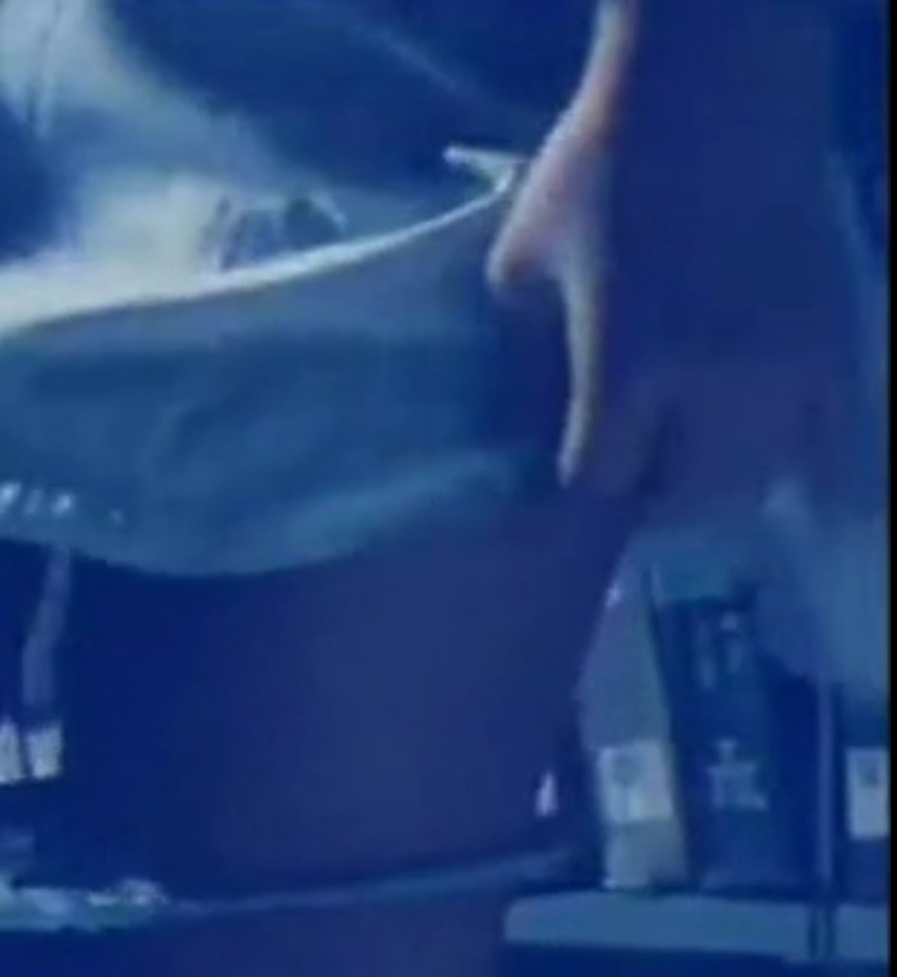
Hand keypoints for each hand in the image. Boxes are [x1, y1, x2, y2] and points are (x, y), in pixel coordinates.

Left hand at [486, 2, 859, 523]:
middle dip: (645, 501)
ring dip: (714, 488)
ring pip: (756, 483)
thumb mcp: (521, 268)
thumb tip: (519, 436)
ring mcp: (786, 369)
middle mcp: (716, 384)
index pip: (597, 481)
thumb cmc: (600, 173)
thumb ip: (522, 361)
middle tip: (621, 479)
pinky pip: (832, 446)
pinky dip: (805, 472)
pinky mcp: (834, 345)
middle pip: (685, 500)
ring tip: (680, 466)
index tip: (558, 485)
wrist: (715, 98)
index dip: (574, 491)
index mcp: (627, 366)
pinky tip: (784, 477)